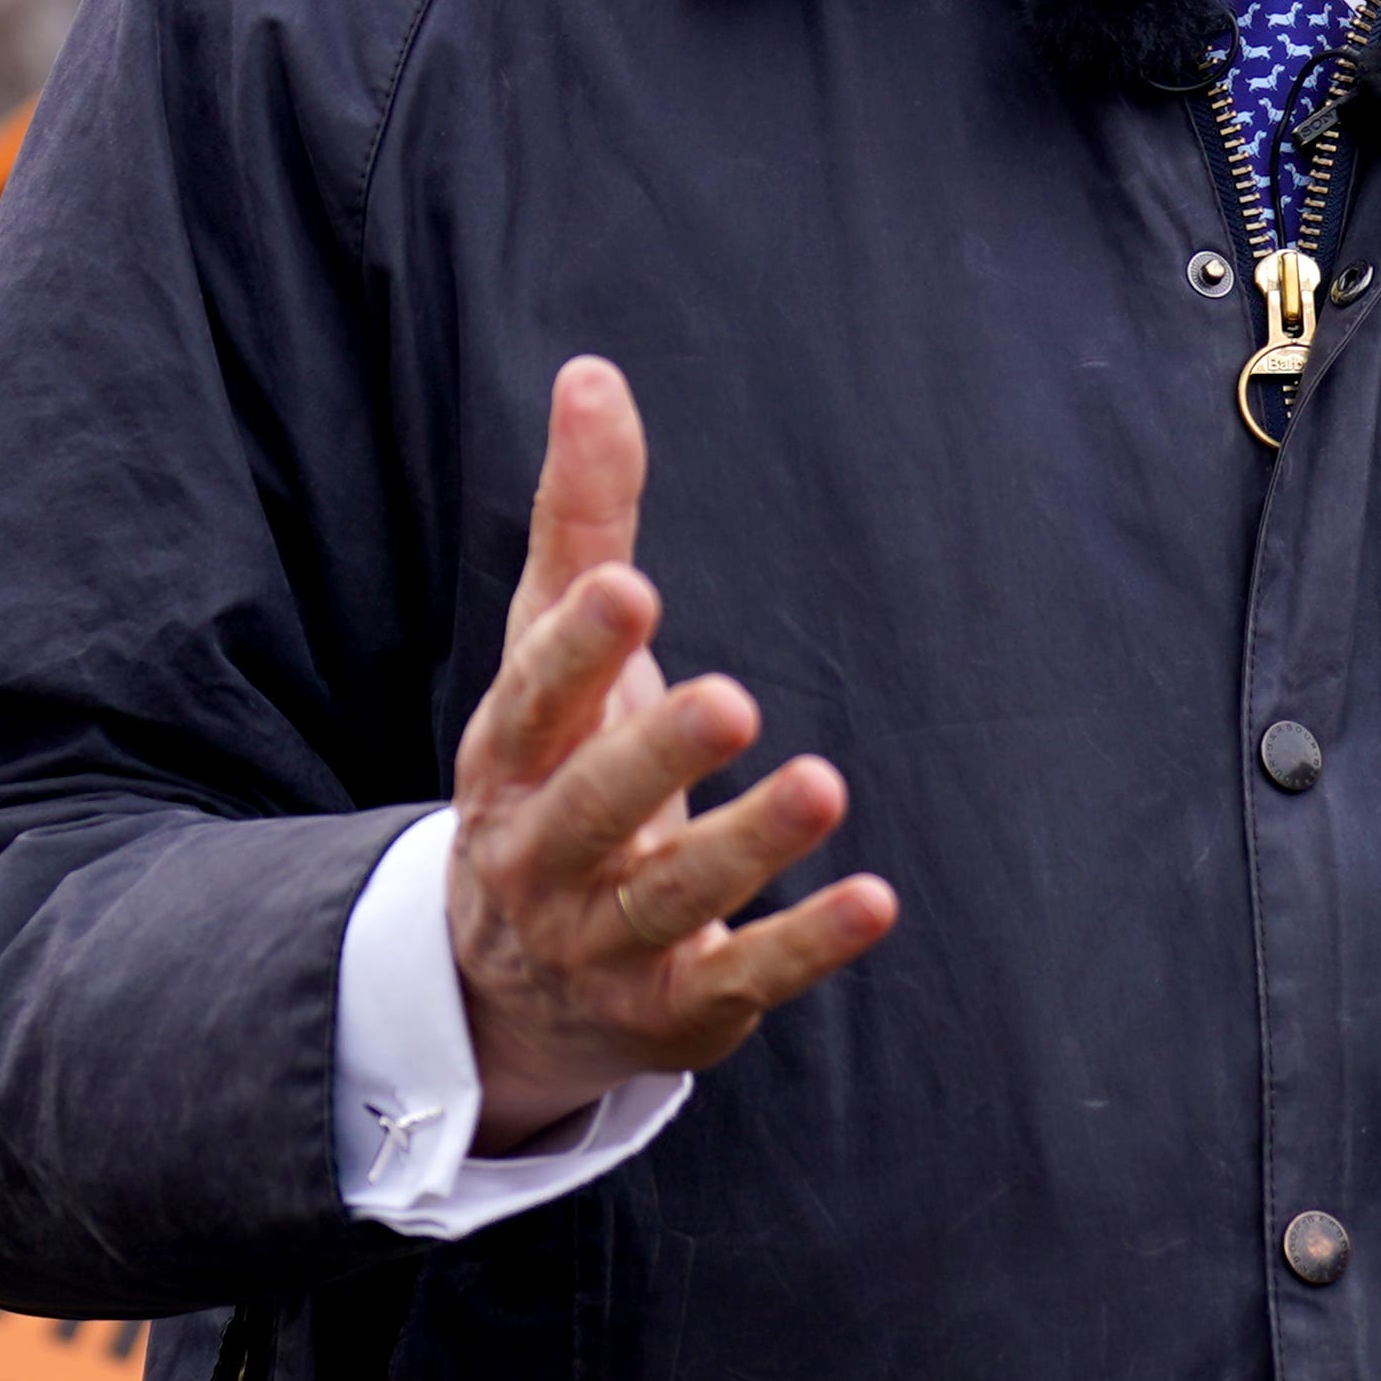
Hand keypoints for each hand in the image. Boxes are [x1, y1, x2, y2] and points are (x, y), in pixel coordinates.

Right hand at [444, 360, 895, 1149]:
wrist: (507, 982)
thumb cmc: (551, 770)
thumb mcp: (549, 651)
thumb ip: (581, 520)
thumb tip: (591, 372)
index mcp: (509, 757)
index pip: (535, 699)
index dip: (577, 651)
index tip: (631, 590)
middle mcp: (543, 855)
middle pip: (593, 807)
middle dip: (656, 757)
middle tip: (733, 699)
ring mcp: (605, 942)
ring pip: (672, 898)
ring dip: (746, 846)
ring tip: (822, 785)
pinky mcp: (675, 1008)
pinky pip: (743, 977)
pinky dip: (805, 945)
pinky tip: (873, 900)